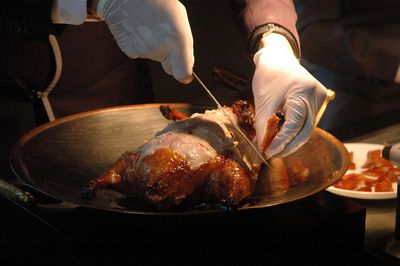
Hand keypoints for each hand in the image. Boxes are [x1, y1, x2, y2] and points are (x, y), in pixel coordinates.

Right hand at [96, 0, 193, 82]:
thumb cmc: (156, 1)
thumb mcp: (180, 17)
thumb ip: (184, 43)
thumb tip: (186, 62)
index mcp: (177, 41)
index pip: (183, 74)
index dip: (184, 74)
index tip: (185, 73)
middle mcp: (160, 49)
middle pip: (168, 66)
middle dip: (169, 57)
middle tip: (164, 36)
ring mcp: (142, 51)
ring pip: (153, 56)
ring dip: (152, 44)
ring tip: (149, 25)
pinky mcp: (128, 50)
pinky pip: (138, 51)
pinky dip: (139, 42)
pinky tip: (138, 27)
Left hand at [253, 33, 326, 157]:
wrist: (277, 58)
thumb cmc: (268, 76)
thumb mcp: (263, 100)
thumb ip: (263, 124)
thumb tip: (262, 147)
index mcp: (303, 91)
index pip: (294, 124)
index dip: (281, 141)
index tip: (269, 152)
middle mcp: (316, 95)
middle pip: (305, 129)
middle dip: (289, 145)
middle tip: (273, 154)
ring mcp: (320, 98)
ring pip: (308, 128)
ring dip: (292, 140)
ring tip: (276, 148)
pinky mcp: (318, 100)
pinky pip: (308, 121)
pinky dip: (296, 131)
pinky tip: (284, 138)